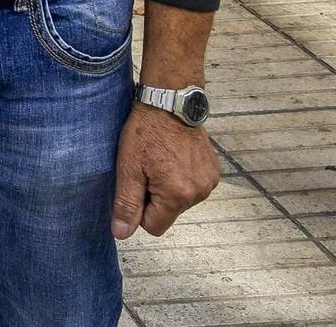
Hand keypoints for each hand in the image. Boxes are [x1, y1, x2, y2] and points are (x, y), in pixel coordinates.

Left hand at [112, 104, 219, 238]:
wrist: (170, 102)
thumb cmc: (146, 132)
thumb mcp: (128, 168)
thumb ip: (127, 204)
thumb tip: (122, 233)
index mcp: (177, 196)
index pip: (154, 227)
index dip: (140, 210)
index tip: (137, 185)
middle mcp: (199, 193)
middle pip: (168, 213)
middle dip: (154, 197)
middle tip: (147, 168)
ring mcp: (209, 182)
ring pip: (180, 200)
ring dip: (168, 187)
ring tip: (160, 159)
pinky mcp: (213, 171)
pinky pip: (192, 186)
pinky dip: (181, 177)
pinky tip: (173, 156)